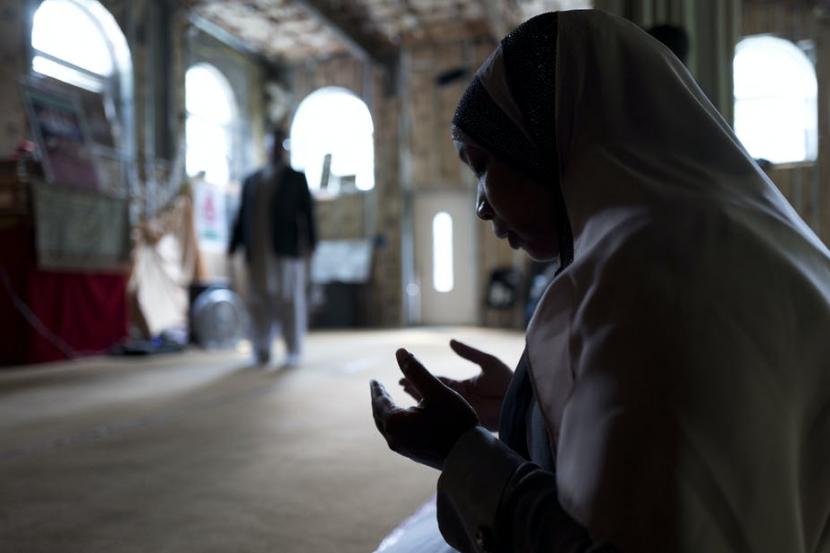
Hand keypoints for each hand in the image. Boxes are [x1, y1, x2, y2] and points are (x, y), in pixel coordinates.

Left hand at [371, 349, 478, 469]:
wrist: (470, 456)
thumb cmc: (455, 422)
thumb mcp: (437, 392)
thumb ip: (417, 371)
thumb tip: (400, 351)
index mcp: (395, 423)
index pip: (379, 402)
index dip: (377, 390)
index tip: (373, 381)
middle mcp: (394, 438)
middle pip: (380, 416)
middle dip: (379, 401)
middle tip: (378, 389)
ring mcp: (403, 449)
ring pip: (388, 427)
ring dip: (386, 412)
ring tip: (389, 402)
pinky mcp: (413, 454)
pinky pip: (397, 434)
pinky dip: (395, 422)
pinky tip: (404, 419)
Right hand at [399, 339, 511, 430]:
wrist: (520, 402)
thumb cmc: (508, 382)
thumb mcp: (488, 363)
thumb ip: (469, 353)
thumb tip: (450, 341)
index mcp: (464, 386)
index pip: (438, 381)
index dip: (422, 377)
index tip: (405, 373)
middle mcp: (459, 399)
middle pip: (432, 393)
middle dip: (415, 388)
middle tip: (398, 383)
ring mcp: (460, 410)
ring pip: (435, 405)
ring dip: (418, 399)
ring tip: (403, 393)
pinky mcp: (463, 419)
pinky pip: (444, 414)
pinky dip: (431, 411)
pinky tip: (418, 408)